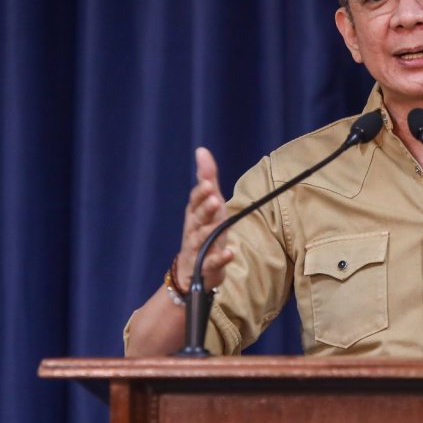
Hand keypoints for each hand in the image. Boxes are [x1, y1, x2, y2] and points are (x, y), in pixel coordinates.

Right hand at [175, 147, 233, 291]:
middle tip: (213, 197)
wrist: (192, 271)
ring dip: (210, 230)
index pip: (195, 201)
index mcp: (195, 214)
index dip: (201, 193)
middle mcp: (194, 230)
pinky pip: (212, 262)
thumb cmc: (203, 230)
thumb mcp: (207, 204)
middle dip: (205, 208)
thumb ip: (207, 178)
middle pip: (197, 218)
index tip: (208, 182)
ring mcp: (199, 249)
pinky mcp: (207, 266)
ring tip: (219, 221)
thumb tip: (202, 150)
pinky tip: (229, 253)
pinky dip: (220, 258)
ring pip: (201, 238)